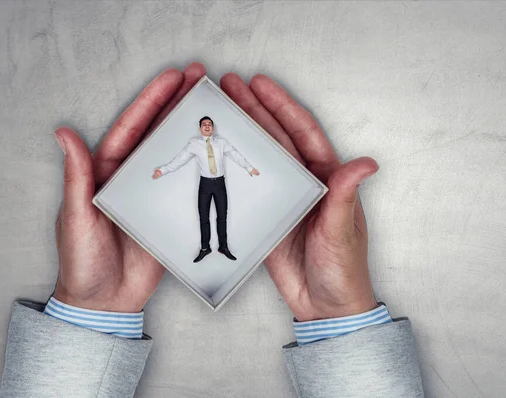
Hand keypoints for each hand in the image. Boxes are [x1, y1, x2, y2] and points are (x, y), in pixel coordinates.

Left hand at [53, 63, 206, 311]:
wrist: (104, 301)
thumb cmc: (81, 261)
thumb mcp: (76, 216)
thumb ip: (76, 176)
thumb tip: (63, 133)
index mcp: (105, 173)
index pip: (130, 128)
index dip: (151, 102)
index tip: (173, 79)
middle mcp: (129, 178)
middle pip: (155, 133)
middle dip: (176, 104)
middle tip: (199, 77)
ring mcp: (150, 195)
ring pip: (173, 154)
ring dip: (189, 129)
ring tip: (211, 105)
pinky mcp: (166, 214)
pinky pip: (185, 185)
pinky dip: (199, 168)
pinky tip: (216, 153)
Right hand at [221, 73, 377, 320]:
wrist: (326, 305)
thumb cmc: (344, 268)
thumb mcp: (342, 231)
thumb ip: (344, 197)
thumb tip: (365, 163)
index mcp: (325, 178)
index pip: (302, 132)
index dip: (281, 106)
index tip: (260, 85)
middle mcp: (302, 182)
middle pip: (275, 137)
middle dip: (253, 109)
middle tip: (229, 86)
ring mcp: (282, 198)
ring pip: (259, 156)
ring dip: (242, 133)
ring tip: (220, 111)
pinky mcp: (266, 216)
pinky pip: (247, 187)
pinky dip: (233, 169)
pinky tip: (217, 156)